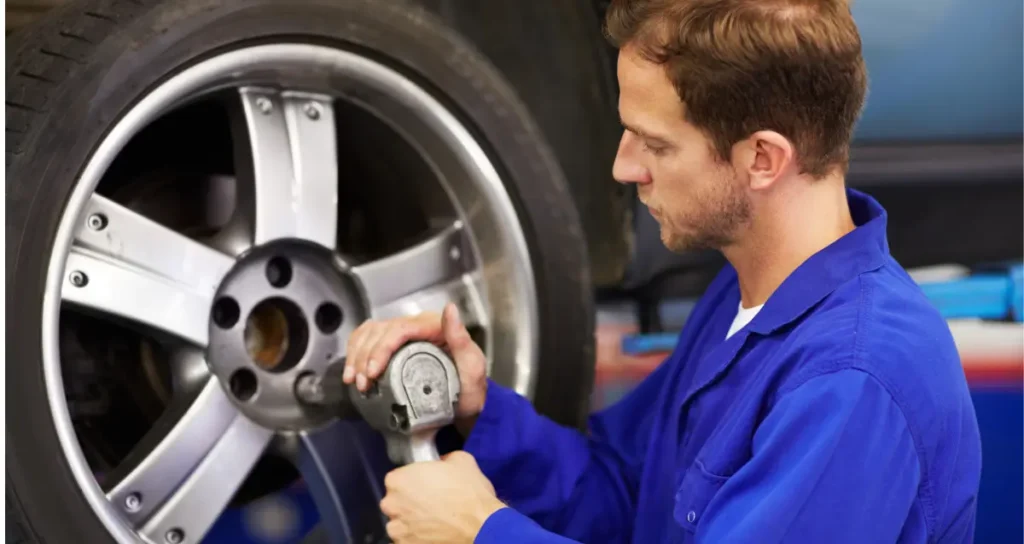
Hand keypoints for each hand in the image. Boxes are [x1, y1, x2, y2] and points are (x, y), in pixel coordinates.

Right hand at [343, 303, 487, 421]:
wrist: (466, 405)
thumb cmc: (470, 388)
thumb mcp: (472, 366)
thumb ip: (461, 339)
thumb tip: (449, 309)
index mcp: (434, 326)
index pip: (399, 329)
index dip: (381, 348)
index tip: (373, 372)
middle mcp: (417, 326)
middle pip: (380, 331)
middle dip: (365, 356)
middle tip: (362, 384)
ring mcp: (404, 335)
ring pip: (369, 333)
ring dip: (356, 355)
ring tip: (353, 380)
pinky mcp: (394, 347)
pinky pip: (368, 340)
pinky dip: (355, 353)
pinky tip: (352, 370)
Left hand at [380, 451, 505, 542]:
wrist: (481, 527)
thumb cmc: (469, 494)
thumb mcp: (461, 460)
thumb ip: (442, 459)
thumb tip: (442, 462)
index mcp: (399, 479)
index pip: (397, 478)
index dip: (414, 481)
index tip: (426, 485)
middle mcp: (392, 505)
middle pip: (396, 502)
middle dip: (410, 503)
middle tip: (432, 503)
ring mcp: (397, 529)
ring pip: (400, 524)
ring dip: (412, 523)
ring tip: (434, 522)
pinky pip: (408, 540)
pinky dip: (418, 539)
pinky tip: (435, 534)